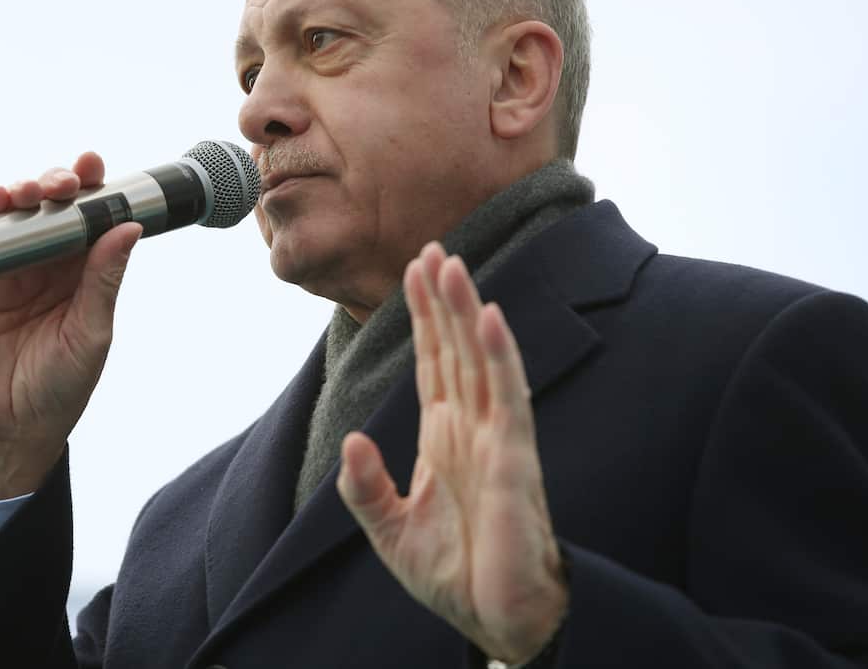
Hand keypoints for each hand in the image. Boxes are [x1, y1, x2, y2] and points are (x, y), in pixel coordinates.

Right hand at [0, 152, 141, 507]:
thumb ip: (102, 281)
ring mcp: (10, 272)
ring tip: (32, 192)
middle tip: (63, 184)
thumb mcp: (88, 335)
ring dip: (24, 193)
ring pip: (17, 217)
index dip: (95, 192)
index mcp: (84, 278)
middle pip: (54, 210)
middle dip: (59, 186)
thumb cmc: (56, 391)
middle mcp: (48, 268)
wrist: (3, 432)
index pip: (92, 223)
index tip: (96, 167)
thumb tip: (129, 228)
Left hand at [337, 242, 566, 663]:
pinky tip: (489, 318)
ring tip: (453, 265)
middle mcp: (472, 429)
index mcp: (444, 438)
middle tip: (432, 246)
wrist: (497, 621)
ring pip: (481, 360)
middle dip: (442, 299)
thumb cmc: (455, 574)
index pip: (432, 363)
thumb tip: (353, 440)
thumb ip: (365, 487)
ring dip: (467, 312)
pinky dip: (500, 356)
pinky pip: (508, 398)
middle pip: (455, 349)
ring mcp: (496, 440)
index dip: (423, 318)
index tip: (414, 269)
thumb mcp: (390, 531)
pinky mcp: (515, 460)